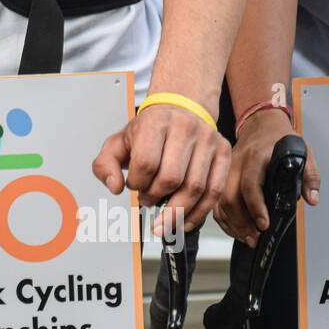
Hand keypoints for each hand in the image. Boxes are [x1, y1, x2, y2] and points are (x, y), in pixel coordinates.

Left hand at [92, 103, 229, 234]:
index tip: (135, 186)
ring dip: (176, 211)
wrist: (182, 107)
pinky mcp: (223, 153)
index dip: (138, 183)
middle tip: (149, 200)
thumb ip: (105, 165)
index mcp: (156, 122)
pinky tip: (184, 222)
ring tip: (164, 218)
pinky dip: (199, 213)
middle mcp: (185, 128)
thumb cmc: (151, 129)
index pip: (146, 163)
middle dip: (156, 198)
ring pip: (195, 188)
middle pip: (171, 178)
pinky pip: (214, 191)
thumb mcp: (119, 142)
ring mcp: (208, 140)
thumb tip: (115, 187)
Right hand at [213, 107, 319, 246]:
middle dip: (241, 222)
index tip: (264, 224)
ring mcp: (226, 170)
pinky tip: (237, 229)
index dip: (255, 207)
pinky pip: (217, 202)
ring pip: (221, 202)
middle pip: (230, 197)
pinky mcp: (221, 177)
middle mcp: (238, 163)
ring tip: (247, 238)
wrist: (261, 123)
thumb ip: (310, 175)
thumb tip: (312, 199)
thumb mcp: (302, 151)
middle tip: (255, 238)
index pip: (251, 184)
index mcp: (257, 156)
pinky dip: (224, 219)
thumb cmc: (280, 138)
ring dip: (232, 224)